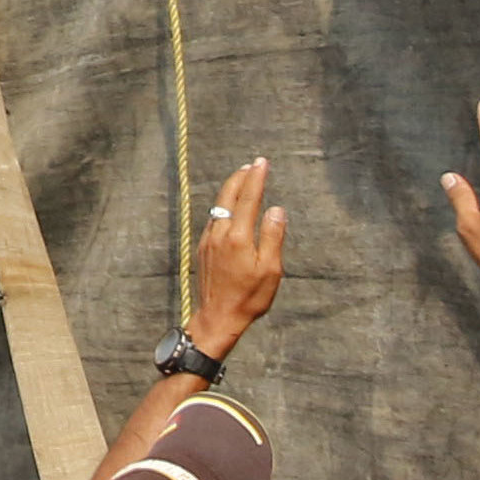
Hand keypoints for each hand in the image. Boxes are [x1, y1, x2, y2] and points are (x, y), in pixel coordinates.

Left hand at [188, 158, 285, 359]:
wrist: (217, 317)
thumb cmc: (249, 298)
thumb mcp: (270, 270)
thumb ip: (272, 236)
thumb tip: (276, 209)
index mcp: (238, 237)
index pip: (249, 198)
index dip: (256, 178)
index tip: (262, 162)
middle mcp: (220, 234)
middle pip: (229, 196)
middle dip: (241, 178)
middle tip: (252, 165)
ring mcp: (209, 240)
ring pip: (219, 205)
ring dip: (231, 189)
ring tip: (242, 179)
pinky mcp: (203, 248)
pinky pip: (213, 218)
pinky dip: (223, 205)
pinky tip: (229, 207)